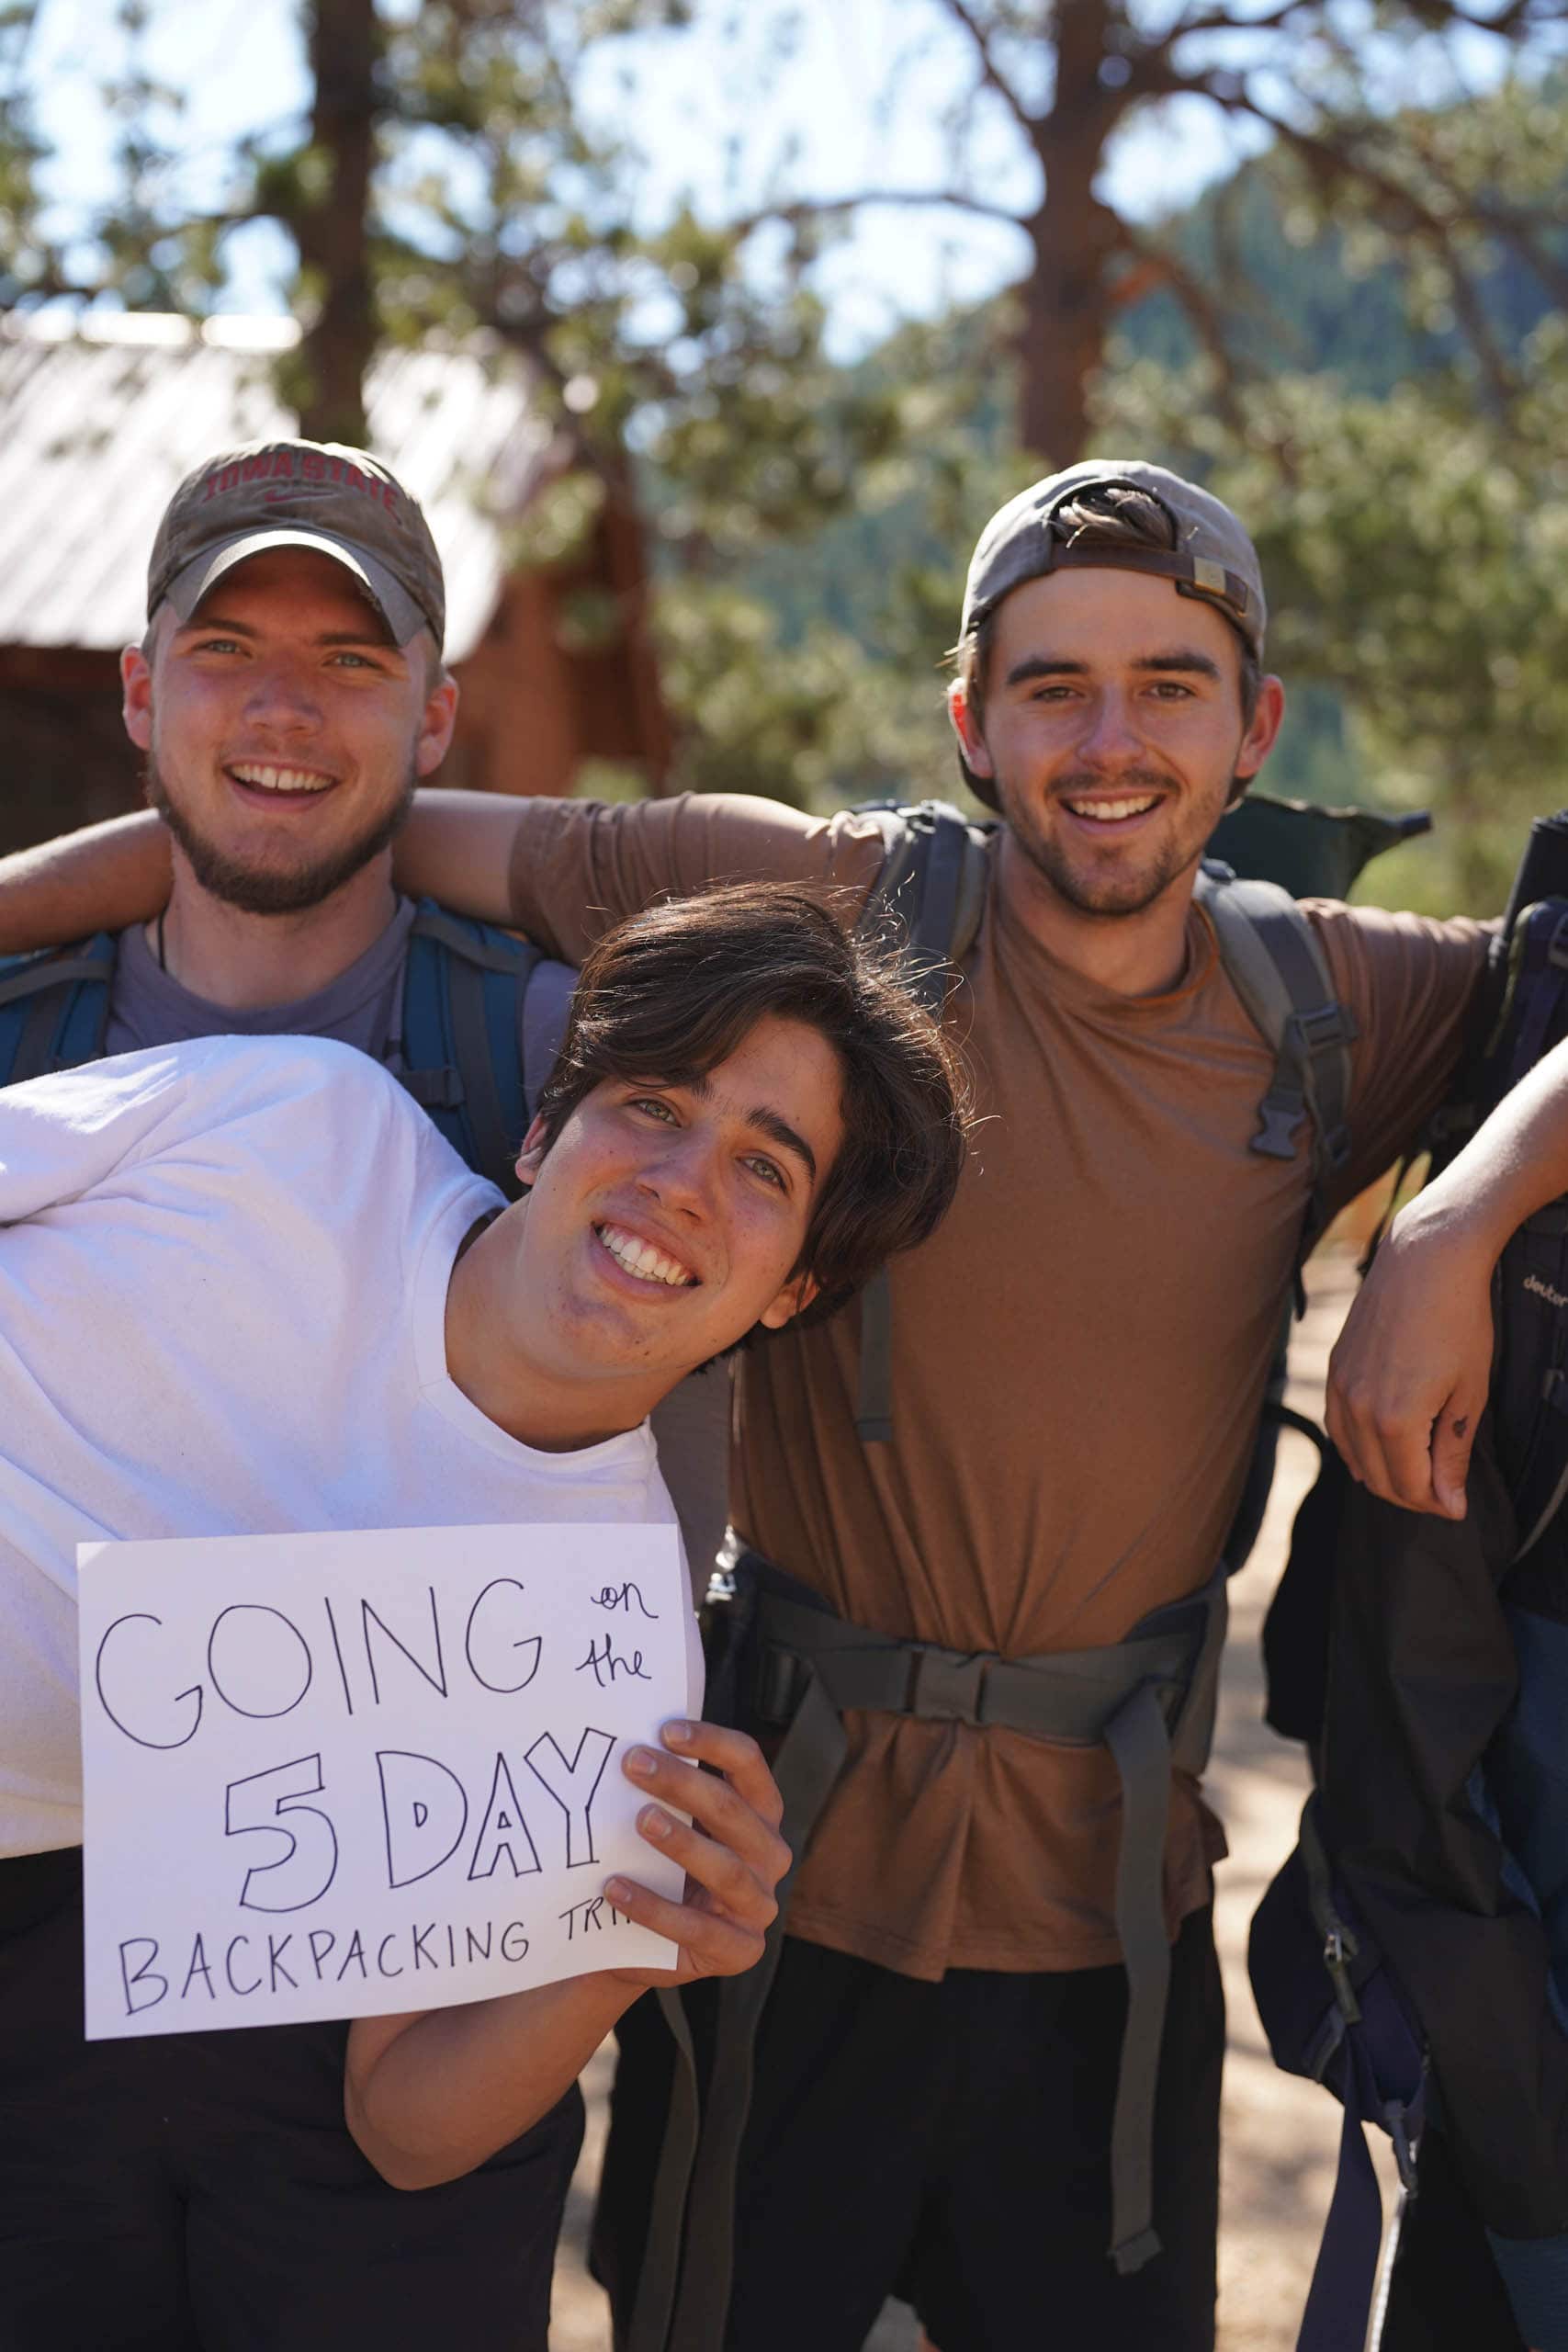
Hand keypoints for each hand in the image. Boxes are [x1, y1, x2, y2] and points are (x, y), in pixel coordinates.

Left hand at [600, 1719, 789, 1989]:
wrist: (641, 1946)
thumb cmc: (661, 1868)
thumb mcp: (675, 1825)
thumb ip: (668, 1792)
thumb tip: (632, 1741)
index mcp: (760, 1814)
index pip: (748, 1765)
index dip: (712, 1742)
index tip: (666, 1731)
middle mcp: (769, 1855)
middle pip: (731, 1810)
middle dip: (682, 1783)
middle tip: (633, 1764)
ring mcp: (758, 1906)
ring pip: (726, 1868)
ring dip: (682, 1841)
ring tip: (640, 1820)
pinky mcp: (739, 1950)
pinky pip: (697, 1927)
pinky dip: (654, 1907)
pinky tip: (616, 1888)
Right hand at [1325, 1199, 1493, 1519]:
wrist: (1425, 1261)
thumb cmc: (1459, 1320)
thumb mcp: (1469, 1392)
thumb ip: (1453, 1453)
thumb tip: (1449, 1502)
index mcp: (1395, 1418)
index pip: (1410, 1487)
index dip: (1437, 1504)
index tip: (1457, 1505)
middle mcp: (1358, 1408)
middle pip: (1379, 1479)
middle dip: (1412, 1496)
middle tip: (1442, 1495)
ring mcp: (1340, 1387)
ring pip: (1353, 1457)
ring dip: (1383, 1476)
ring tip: (1416, 1476)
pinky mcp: (1334, 1369)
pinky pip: (1338, 1426)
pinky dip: (1356, 1449)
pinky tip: (1376, 1451)